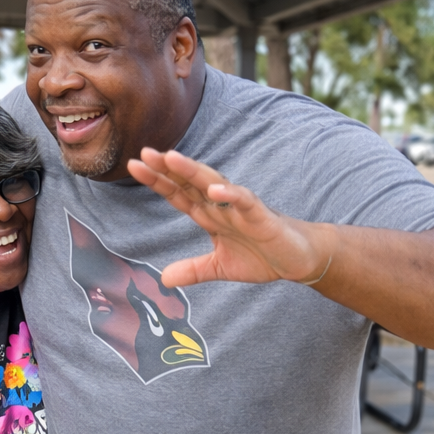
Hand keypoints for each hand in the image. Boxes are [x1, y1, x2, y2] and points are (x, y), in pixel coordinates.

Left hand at [126, 149, 333, 287]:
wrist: (298, 259)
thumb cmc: (262, 255)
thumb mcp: (219, 268)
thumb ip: (193, 270)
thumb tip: (163, 279)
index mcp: (210, 214)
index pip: (178, 194)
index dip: (157, 181)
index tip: (134, 166)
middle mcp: (221, 206)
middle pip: (189, 183)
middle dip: (167, 169)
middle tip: (143, 153)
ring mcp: (240, 208)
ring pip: (213, 184)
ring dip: (192, 172)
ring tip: (171, 158)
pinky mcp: (261, 216)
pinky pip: (245, 201)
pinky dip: (231, 195)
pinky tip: (216, 190)